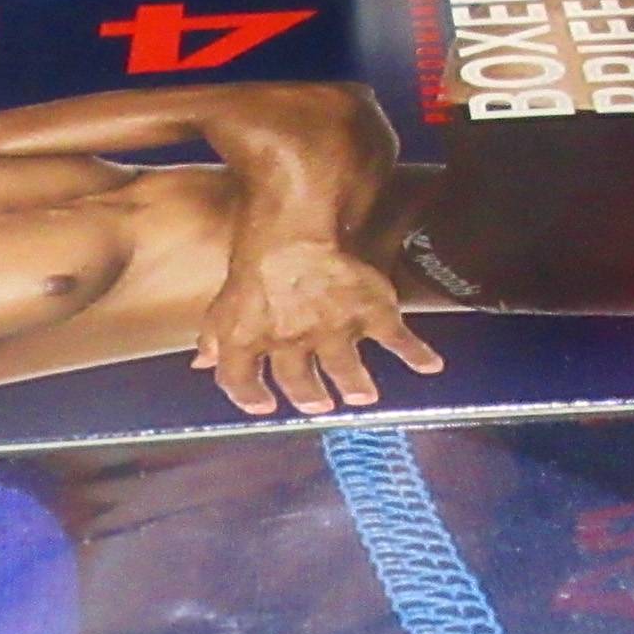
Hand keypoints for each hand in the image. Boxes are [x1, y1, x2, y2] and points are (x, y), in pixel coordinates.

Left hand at [193, 240, 443, 416]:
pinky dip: (416, 354)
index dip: (250, 397)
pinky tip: (431, 366)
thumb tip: (202, 363)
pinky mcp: (369, 314)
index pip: (242, 381)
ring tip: (363, 394)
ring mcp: (333, 333)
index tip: (264, 406)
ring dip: (355, 385)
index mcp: (249, 340)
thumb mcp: (225, 298)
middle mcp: (291, 345)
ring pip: (346, 370)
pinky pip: (396, 340)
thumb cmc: (254, 255)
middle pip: (299, 382)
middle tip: (321, 405)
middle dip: (311, 397)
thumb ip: (215, 335)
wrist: (293, 227)